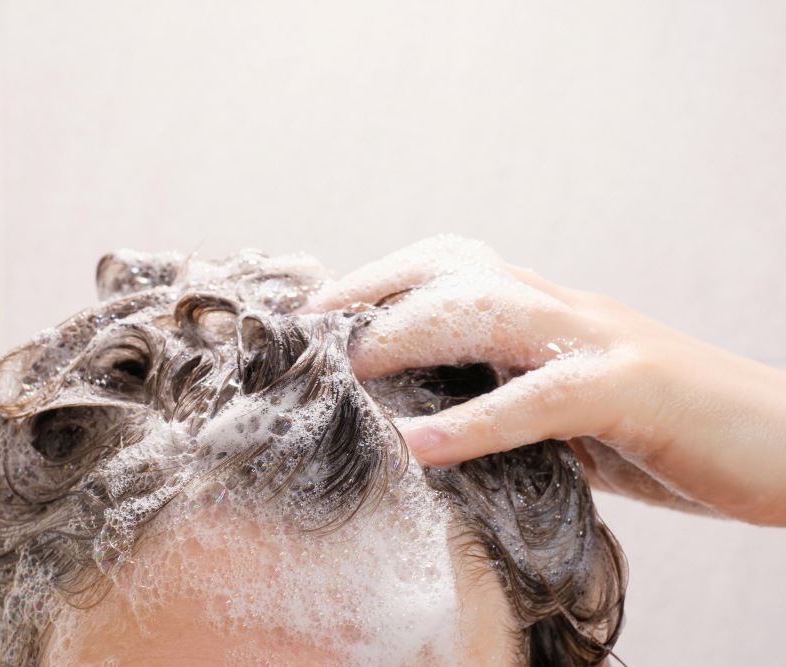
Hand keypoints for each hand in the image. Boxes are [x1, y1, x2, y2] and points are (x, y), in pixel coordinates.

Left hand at [303, 236, 785, 525]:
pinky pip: (541, 397)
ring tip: (354, 371)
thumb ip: (508, 403)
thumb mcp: (571, 415)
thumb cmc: (668, 432)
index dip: (379, 281)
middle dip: (376, 291)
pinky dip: (476, 420)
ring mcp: (601, 340)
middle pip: (456, 271)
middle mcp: (567, 310)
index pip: (451, 270)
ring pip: (491, 310)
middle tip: (314, 328)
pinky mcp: (633, 388)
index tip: (318, 312)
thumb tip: (427, 424)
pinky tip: (422, 444)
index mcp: (549, 313)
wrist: (784, 442)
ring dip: (412, 335)